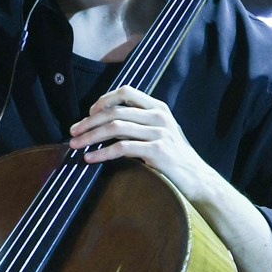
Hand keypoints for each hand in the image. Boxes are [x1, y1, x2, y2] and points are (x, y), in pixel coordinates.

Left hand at [71, 86, 219, 202]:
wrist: (198, 179)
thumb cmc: (175, 157)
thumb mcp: (162, 132)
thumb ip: (142, 122)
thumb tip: (107, 121)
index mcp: (159, 107)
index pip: (126, 92)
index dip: (104, 100)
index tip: (88, 113)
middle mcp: (159, 116)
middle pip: (115, 111)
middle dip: (89, 121)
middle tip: (73, 132)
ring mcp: (159, 133)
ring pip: (115, 128)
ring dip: (90, 136)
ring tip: (75, 145)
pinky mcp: (157, 151)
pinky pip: (122, 148)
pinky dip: (101, 153)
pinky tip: (89, 158)